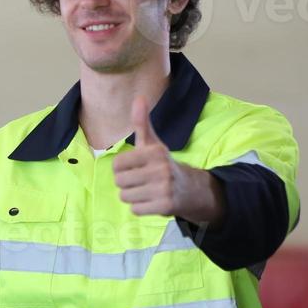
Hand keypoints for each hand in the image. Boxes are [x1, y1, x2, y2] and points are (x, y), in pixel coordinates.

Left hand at [113, 96, 222, 223]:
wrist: (191, 189)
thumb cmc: (162, 164)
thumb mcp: (153, 143)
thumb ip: (142, 123)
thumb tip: (139, 97)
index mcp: (155, 152)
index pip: (116, 164)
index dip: (121, 168)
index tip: (134, 167)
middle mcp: (161, 169)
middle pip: (119, 182)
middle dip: (127, 184)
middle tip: (141, 181)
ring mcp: (164, 188)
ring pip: (125, 197)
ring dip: (132, 196)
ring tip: (147, 190)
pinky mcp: (166, 206)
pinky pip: (135, 210)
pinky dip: (140, 208)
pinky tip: (152, 201)